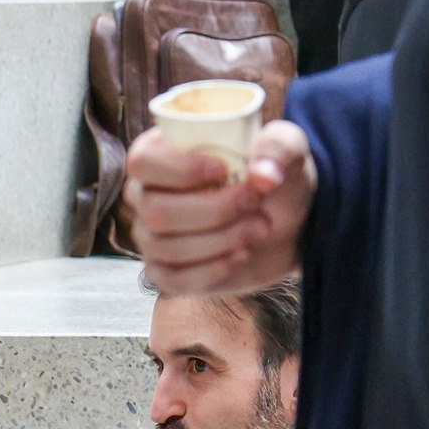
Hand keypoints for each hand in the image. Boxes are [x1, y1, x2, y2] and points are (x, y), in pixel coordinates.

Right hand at [124, 120, 314, 293]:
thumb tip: (263, 175)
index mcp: (159, 154)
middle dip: (213, 211)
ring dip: (221, 240)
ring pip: (167, 247)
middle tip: (254, 202)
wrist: (284, 223)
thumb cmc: (270, 176)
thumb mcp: (285, 148)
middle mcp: (145, 196)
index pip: (142, 162)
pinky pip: (174, 280)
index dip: (178, 170)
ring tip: (259, 227)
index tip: (223, 170)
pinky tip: (240, 256)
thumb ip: (278, 148)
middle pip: (156, 212)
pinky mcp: (165, 273)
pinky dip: (212, 270)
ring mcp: (150, 237)